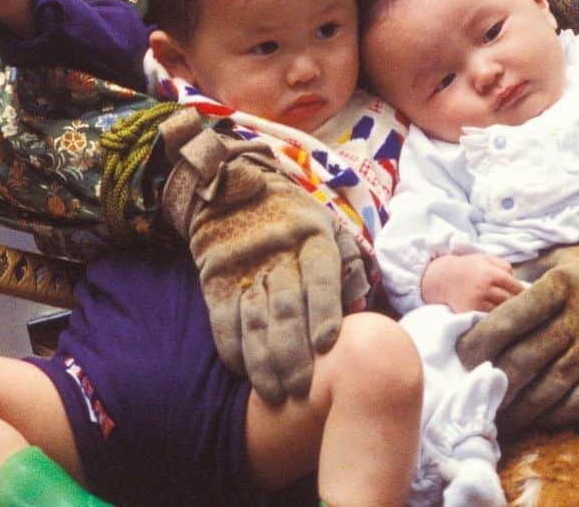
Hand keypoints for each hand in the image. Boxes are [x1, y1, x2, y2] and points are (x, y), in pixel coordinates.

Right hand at [160, 110, 368, 402]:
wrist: (232, 187)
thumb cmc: (295, 218)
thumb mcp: (328, 226)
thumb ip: (348, 264)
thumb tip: (363, 308)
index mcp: (312, 237)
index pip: (320, 276)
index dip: (323, 311)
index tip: (328, 346)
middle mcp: (279, 252)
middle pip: (286, 305)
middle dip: (293, 352)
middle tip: (301, 389)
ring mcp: (245, 266)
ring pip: (254, 319)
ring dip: (263, 360)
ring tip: (274, 392)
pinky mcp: (216, 278)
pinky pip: (223, 318)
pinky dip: (232, 348)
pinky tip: (243, 372)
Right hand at [421, 252, 523, 312]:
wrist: (443, 278)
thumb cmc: (469, 267)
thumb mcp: (486, 258)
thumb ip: (504, 266)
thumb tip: (519, 281)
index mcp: (491, 273)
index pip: (515, 286)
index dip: (525, 293)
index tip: (532, 298)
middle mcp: (485, 288)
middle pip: (510, 300)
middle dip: (519, 305)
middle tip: (528, 309)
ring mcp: (477, 302)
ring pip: (500, 311)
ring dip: (508, 313)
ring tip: (516, 315)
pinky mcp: (470, 312)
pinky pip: (488, 317)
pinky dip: (495, 318)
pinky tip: (500, 318)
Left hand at [455, 234, 578, 431]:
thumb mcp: (568, 255)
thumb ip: (533, 271)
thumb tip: (496, 281)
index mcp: (559, 282)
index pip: (509, 317)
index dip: (480, 341)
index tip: (463, 356)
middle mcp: (577, 315)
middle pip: (523, 357)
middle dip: (494, 381)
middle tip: (476, 393)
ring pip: (548, 385)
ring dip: (520, 406)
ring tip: (499, 417)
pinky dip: (556, 414)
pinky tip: (539, 419)